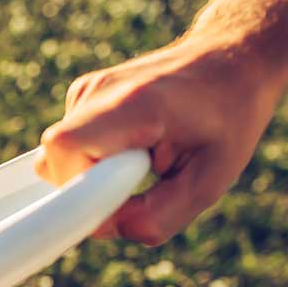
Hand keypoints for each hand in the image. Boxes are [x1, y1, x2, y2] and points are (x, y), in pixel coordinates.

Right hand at [34, 35, 287, 244]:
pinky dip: (94, 162)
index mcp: (132, 104)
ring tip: (144, 161)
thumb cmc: (227, 120)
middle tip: (140, 187)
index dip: (79, 194)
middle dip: (89, 192)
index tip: (115, 209)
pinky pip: (69, 149)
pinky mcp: (81, 95)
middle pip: (54, 163)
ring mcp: (85, 89)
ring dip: (93, 177)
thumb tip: (107, 228)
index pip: (63, 152)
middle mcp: (98, 91)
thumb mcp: (210, 181)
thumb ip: (158, 218)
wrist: (233, 59)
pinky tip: (134, 148)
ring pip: (58, 160)